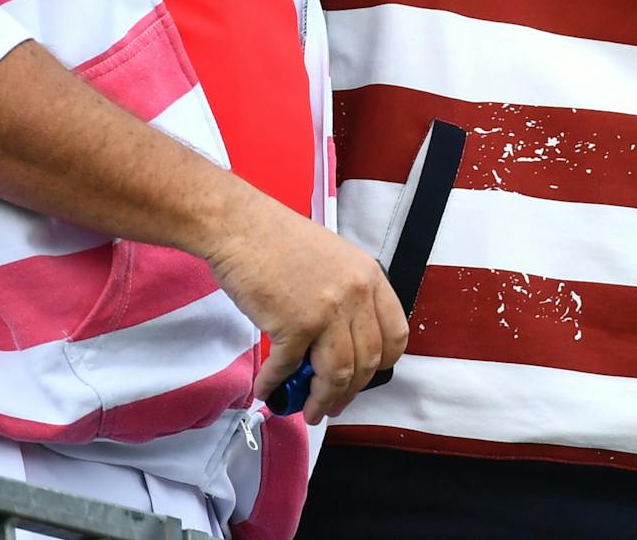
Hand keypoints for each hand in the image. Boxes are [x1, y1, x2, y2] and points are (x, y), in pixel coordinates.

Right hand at [206, 196, 407, 424]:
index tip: (365, 378)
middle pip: (368, 362)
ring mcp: (327, 311)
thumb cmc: (279, 240)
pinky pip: (288, 369)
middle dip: (350, 392)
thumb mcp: (333, 261)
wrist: (241, 225)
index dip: (381, 365)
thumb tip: (341, 345)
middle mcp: (356, 294)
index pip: (395, 335)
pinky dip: (275, 385)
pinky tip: (267, 389)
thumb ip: (347, 298)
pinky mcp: (293, 325)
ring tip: (308, 409)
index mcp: (370, 277)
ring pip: (338, 375)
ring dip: (322, 400)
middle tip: (332, 404)